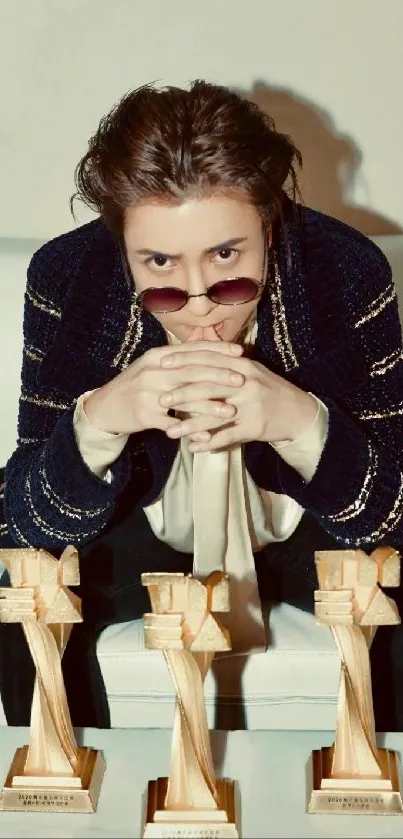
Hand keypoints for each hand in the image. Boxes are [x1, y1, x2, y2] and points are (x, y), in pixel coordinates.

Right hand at [83, 331, 243, 435]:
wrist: (106, 406)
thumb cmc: (137, 385)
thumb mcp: (154, 366)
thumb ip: (179, 358)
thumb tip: (210, 346)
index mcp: (157, 356)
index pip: (192, 350)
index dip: (217, 350)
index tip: (240, 353)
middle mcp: (152, 371)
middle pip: (191, 372)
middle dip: (219, 376)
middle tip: (242, 380)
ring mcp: (147, 393)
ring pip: (184, 399)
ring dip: (209, 406)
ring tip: (231, 411)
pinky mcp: (144, 415)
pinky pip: (173, 424)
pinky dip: (191, 431)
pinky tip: (208, 437)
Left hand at [161, 348, 317, 450]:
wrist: (297, 411)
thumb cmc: (267, 389)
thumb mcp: (249, 370)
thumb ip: (224, 361)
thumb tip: (195, 350)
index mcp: (241, 365)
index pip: (207, 360)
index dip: (183, 361)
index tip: (161, 364)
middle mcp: (245, 383)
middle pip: (207, 387)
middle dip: (181, 394)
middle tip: (159, 401)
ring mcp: (250, 406)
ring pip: (214, 416)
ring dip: (190, 426)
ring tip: (170, 433)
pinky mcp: (254, 426)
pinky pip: (227, 436)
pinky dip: (209, 444)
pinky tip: (193, 448)